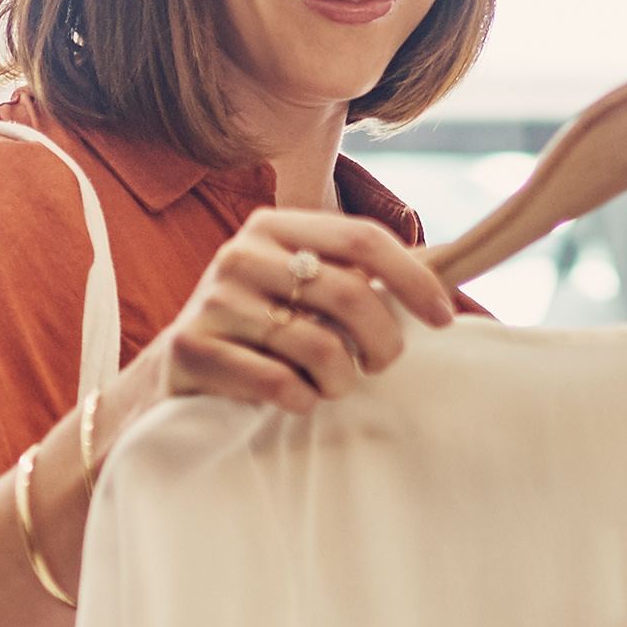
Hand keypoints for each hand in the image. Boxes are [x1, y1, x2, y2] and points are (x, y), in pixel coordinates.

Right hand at [150, 206, 454, 417]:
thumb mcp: (300, 287)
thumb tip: (449, 268)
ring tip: (331, 385)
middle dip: (384, 342)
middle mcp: (240, 254)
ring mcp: (213, 301)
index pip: (362, 239)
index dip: (412, 278)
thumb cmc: (261, 330)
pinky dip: (302, 400)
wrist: (176, 372)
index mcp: (274, 226)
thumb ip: (356, 274)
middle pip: (350, 293)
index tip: (441, 318)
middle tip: (381, 365)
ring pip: (320, 346)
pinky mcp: (193, 349)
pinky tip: (295, 399)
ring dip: (341, 380)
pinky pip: (280, 383)